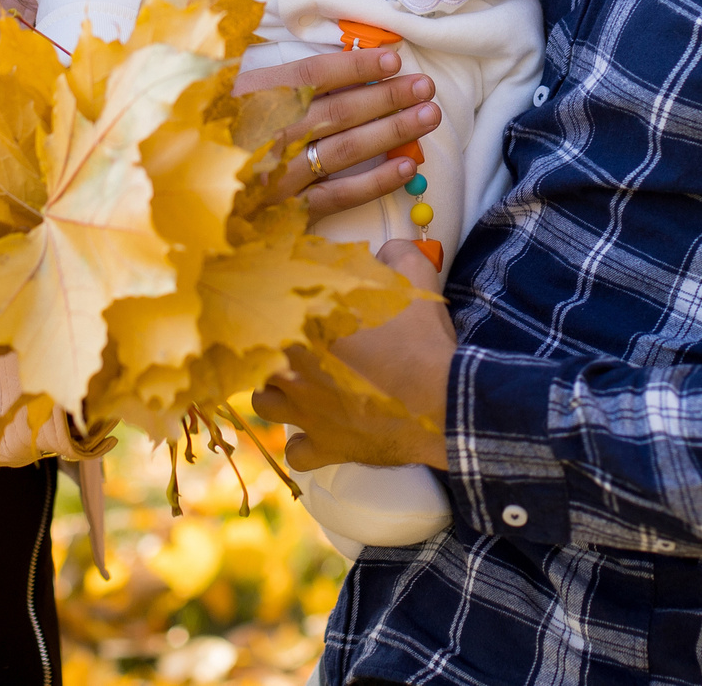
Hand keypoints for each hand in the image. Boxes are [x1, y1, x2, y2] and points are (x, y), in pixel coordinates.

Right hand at [235, 48, 441, 217]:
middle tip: (426, 86)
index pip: (314, 74)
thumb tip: (343, 58)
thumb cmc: (219, 136)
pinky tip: (406, 166)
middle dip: (388, 96)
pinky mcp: (288, 210)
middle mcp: (268, 134)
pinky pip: (339, 194)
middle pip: (339, 110)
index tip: (393, 59)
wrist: (185, 198)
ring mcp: (279, 174)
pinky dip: (375, 181)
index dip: (357, 65)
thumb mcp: (234, 94)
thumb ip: (280, 77)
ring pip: (345, 149)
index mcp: (253, 97)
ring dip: (391, 131)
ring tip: (428, 116)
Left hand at [252, 240, 454, 469]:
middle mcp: (294, 370)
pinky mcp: (325, 446)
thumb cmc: (423, 341)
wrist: (444, 402)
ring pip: (264, 403)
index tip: (293, 302)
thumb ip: (393, 254)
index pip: (268, 304)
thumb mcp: (414, 279)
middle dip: (274, 347)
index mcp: (307, 324)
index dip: (279, 301)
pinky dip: (305, 443)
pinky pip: (296, 452)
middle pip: (257, 355)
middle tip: (298, 342)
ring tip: (299, 386)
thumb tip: (385, 249)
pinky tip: (319, 431)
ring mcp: (305, 412)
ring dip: (278, 393)